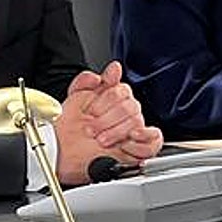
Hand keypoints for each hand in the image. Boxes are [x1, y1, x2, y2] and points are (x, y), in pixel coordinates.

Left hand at [54, 61, 160, 183]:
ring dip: (118, 131)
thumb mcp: (75, 98)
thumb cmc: (70, 126)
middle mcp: (126, 112)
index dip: (105, 100)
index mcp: (114, 97)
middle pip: (130, 107)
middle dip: (107, 119)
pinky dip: (144, 138)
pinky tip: (129, 140)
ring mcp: (135, 129)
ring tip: (102, 139)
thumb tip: (113, 69)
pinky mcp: (142, 147)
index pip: (121, 90)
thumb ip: (89, 80)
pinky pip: (155, 140)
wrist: (66, 153)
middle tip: (91, 129)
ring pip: (138, 123)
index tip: (91, 110)